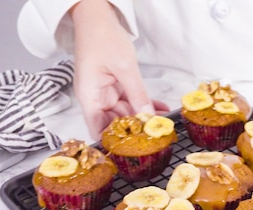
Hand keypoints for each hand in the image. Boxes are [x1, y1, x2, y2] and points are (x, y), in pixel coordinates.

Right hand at [70, 0, 168, 139]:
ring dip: (144, 117)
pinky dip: (145, 104)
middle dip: (134, 130)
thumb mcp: (124, 67)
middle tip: (156, 134)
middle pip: (114, 123)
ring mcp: (106, 93)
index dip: (113, 141)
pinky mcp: (116, 87)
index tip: (132, 148)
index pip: (97, 129)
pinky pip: (132, 100)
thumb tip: (147, 115)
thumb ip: (136, 93)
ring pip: (126, 113)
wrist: (97, 18)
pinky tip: (161, 108)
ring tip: (163, 122)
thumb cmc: (101, 37)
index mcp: (89, 96)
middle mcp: (96, 98)